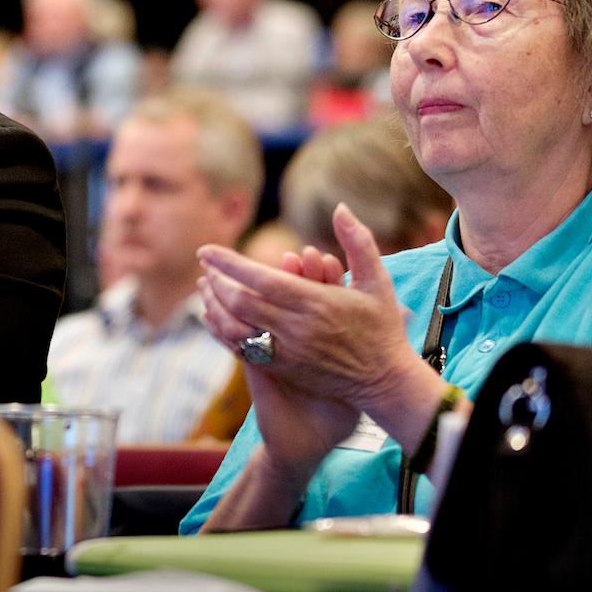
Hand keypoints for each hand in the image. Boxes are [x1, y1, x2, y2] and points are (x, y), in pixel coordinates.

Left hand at [200, 204, 444, 450]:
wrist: (386, 383)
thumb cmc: (383, 327)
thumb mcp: (378, 281)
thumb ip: (358, 241)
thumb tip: (340, 208)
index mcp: (316, 303)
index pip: (260, 279)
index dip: (228, 264)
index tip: (205, 250)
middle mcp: (297, 329)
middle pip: (241, 303)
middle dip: (216, 281)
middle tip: (207, 266)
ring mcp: (287, 352)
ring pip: (234, 328)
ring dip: (213, 306)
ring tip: (205, 287)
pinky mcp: (282, 370)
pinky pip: (241, 350)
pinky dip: (222, 332)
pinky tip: (214, 317)